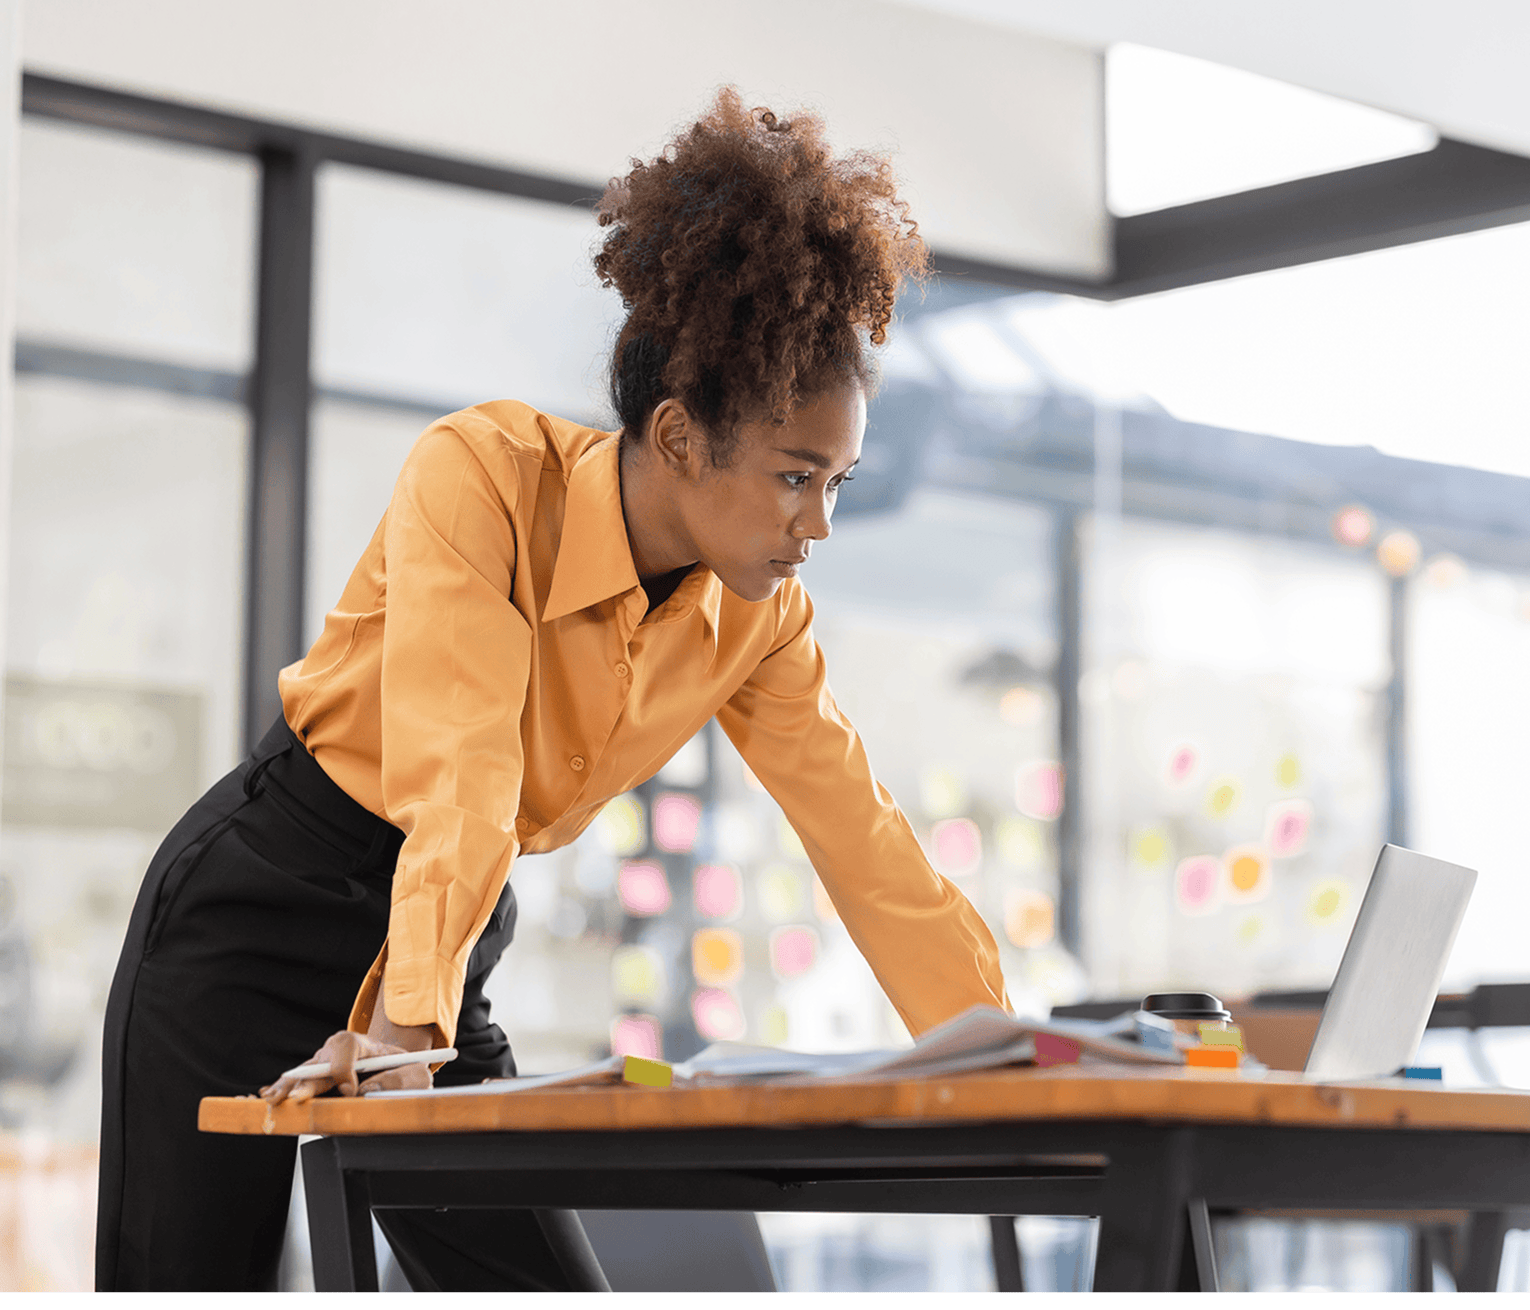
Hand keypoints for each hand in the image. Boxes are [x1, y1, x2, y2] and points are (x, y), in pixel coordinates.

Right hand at [259, 1028, 433, 1104]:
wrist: (394, 1071)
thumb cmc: (404, 1071)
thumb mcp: (416, 1074)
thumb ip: (399, 1081)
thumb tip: (367, 1094)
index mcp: (361, 1043)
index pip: (345, 1047)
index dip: (344, 1068)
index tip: (350, 1090)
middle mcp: (335, 1052)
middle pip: (317, 1064)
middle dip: (306, 1083)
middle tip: (297, 1099)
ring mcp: (320, 1067)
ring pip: (301, 1077)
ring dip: (288, 1089)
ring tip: (273, 1100)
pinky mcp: (312, 1086)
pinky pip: (295, 1088)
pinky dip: (283, 1094)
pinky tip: (268, 1099)